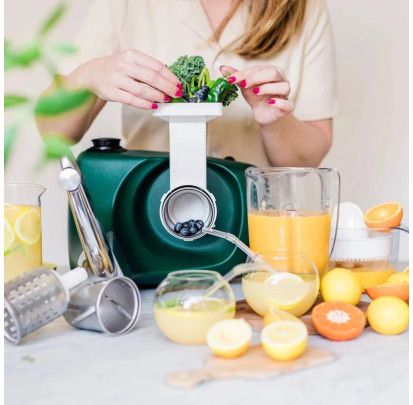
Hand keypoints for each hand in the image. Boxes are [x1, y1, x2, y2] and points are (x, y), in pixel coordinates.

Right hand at [68, 49, 182, 109]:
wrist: (92, 74)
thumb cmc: (116, 68)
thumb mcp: (131, 61)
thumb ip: (147, 68)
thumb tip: (169, 81)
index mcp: (132, 55)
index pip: (156, 66)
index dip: (170, 77)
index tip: (178, 84)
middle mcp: (124, 65)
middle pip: (152, 78)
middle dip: (167, 88)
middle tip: (176, 94)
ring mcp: (117, 79)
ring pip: (143, 90)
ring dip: (157, 97)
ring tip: (165, 100)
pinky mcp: (112, 93)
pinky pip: (132, 100)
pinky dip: (145, 104)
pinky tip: (153, 105)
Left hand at [220, 65, 293, 125]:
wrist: (263, 113)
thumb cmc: (256, 97)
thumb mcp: (245, 86)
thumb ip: (236, 76)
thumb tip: (221, 67)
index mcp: (272, 71)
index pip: (259, 68)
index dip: (244, 73)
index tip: (231, 79)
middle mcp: (282, 80)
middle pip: (274, 73)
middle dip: (257, 78)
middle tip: (244, 85)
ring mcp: (286, 94)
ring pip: (284, 87)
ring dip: (268, 89)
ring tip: (256, 93)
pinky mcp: (288, 107)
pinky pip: (288, 104)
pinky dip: (279, 102)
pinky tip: (270, 102)